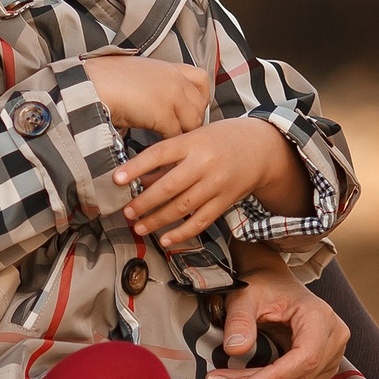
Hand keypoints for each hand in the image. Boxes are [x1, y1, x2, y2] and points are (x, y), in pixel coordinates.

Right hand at [79, 55, 211, 136]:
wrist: (90, 85)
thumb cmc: (102, 81)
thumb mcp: (134, 76)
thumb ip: (151, 86)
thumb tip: (152, 104)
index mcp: (167, 67)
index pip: (201, 79)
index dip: (201, 98)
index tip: (193, 111)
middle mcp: (173, 78)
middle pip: (199, 105)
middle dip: (193, 122)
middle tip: (181, 136)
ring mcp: (171, 95)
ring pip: (192, 122)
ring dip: (182, 136)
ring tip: (173, 148)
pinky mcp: (162, 113)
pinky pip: (176, 135)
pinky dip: (169, 147)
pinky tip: (162, 153)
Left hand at [114, 117, 288, 246]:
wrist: (261, 149)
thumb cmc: (221, 141)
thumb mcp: (194, 139)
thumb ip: (169, 158)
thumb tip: (139, 178)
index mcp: (193, 143)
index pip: (158, 154)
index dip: (136, 167)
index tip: (116, 179)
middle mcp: (204, 164)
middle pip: (169, 186)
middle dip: (144, 202)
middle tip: (126, 211)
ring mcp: (216, 185)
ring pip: (182, 207)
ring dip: (157, 220)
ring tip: (139, 226)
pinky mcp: (224, 202)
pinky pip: (200, 222)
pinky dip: (181, 233)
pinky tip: (165, 239)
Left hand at [207, 258, 347, 378]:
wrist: (274, 282)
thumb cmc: (264, 285)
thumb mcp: (245, 296)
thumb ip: (239, 320)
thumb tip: (235, 349)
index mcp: (319, 315)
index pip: (305, 357)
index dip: (276, 377)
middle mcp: (333, 336)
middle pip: (302, 374)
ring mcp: (332, 352)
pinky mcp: (323, 363)